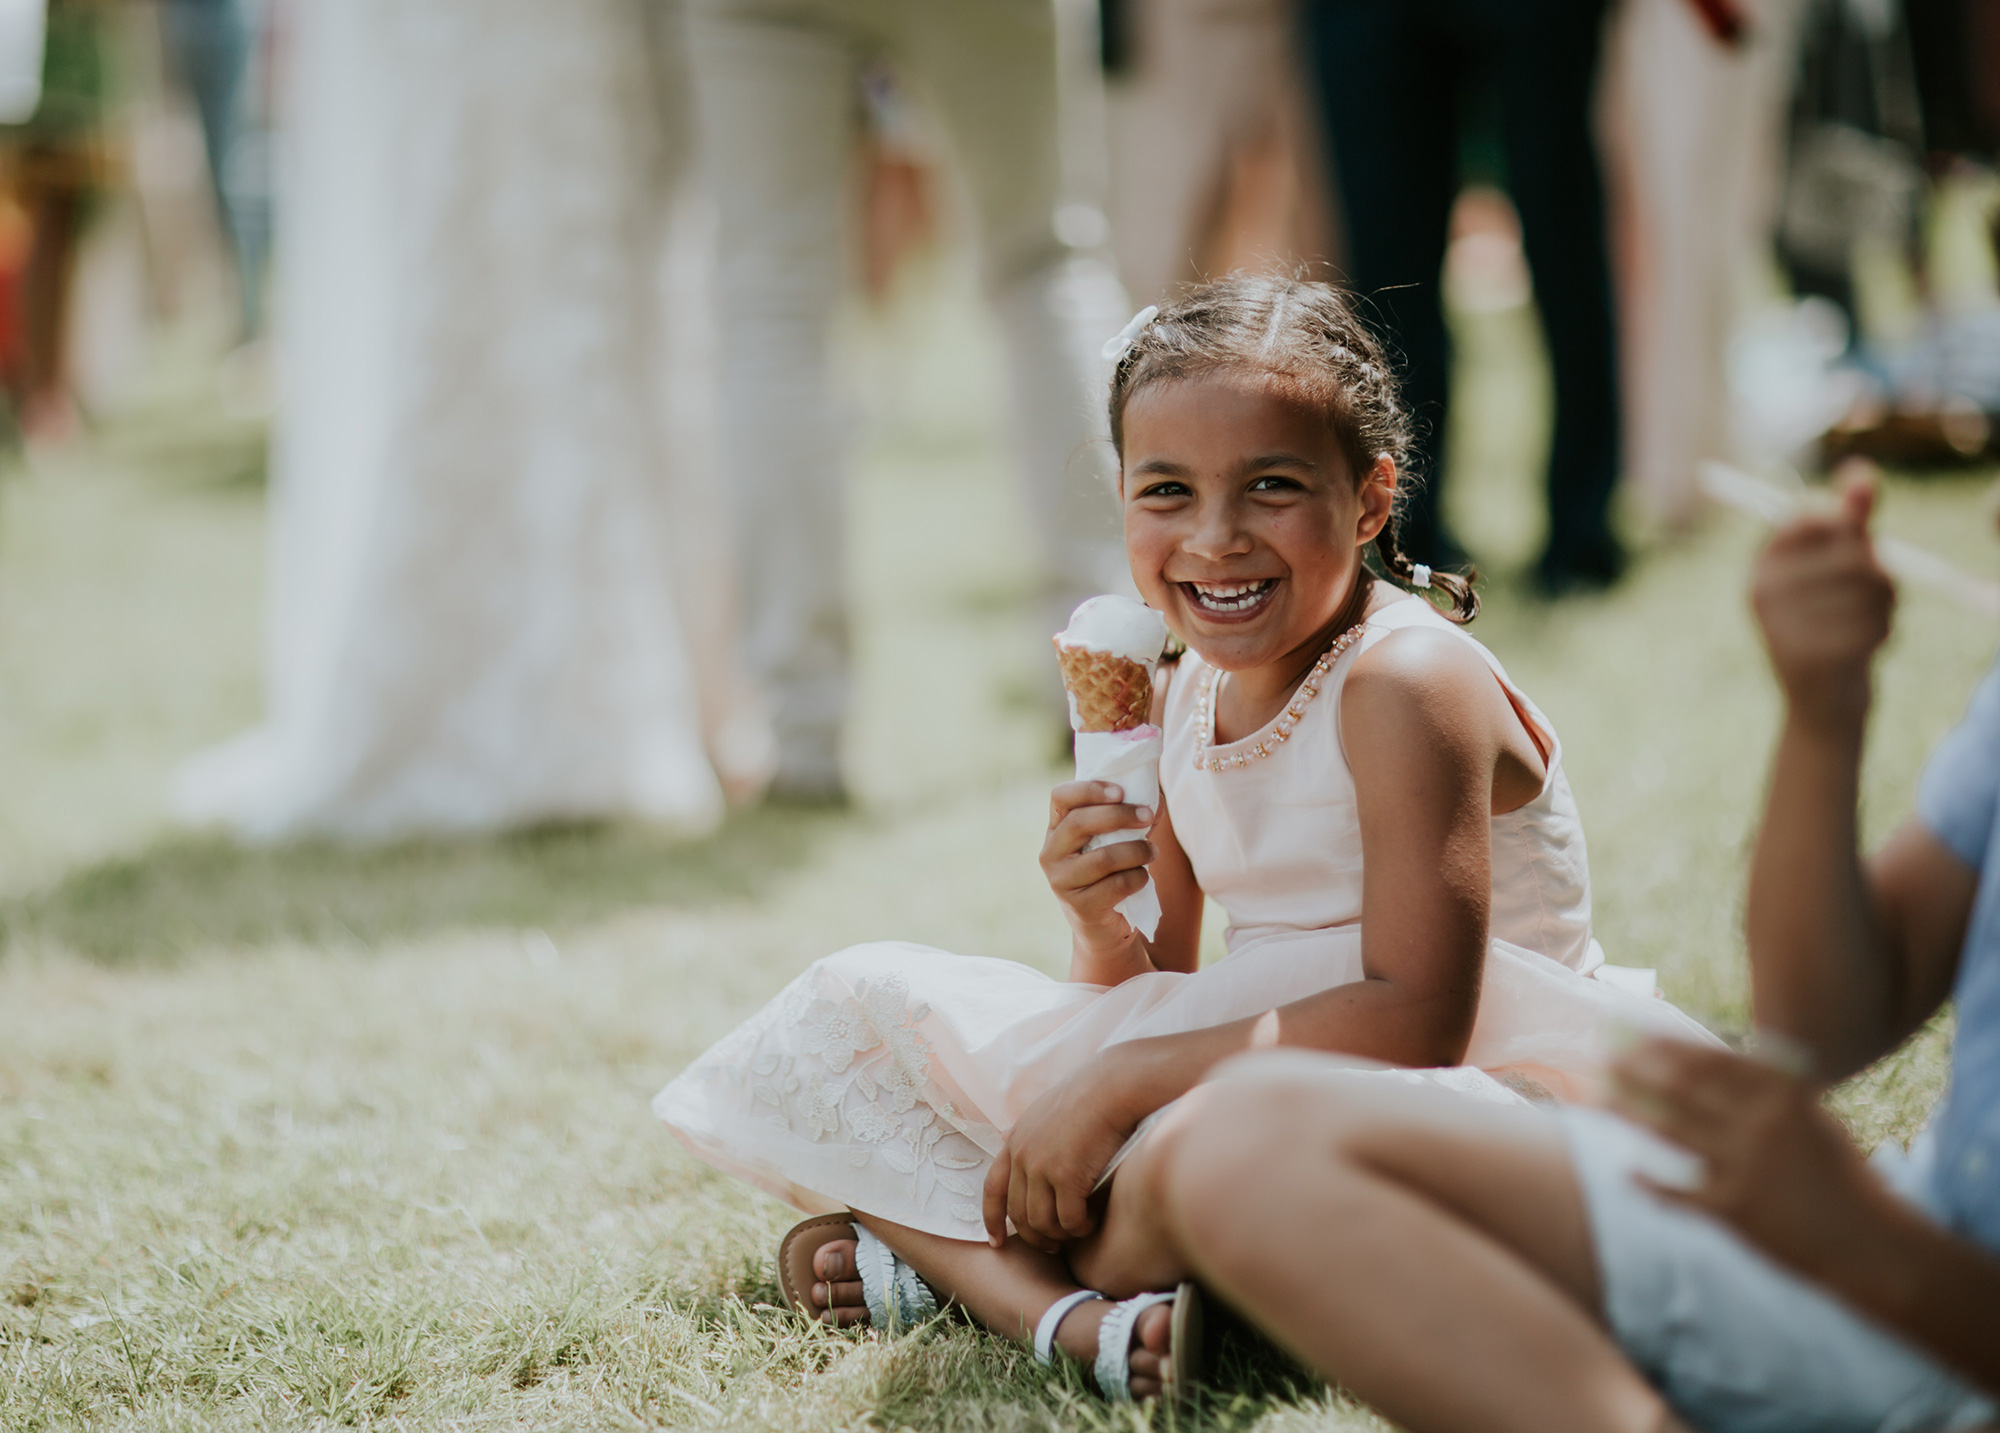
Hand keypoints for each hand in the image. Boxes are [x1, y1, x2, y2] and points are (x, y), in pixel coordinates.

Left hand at [981, 1054, 1135, 1251]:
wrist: (1112, 1086)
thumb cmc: (1087, 1095)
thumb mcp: (1043, 1109)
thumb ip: (1024, 1130)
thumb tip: (1002, 1136)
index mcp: (1015, 1141)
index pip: (992, 1189)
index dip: (991, 1219)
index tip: (996, 1243)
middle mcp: (1022, 1156)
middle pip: (1018, 1214)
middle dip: (1034, 1237)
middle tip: (1053, 1247)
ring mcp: (1042, 1167)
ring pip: (1042, 1222)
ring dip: (1059, 1235)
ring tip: (1077, 1232)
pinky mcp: (1067, 1176)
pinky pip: (1069, 1219)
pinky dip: (1079, 1228)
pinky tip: (1092, 1223)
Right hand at [1040, 780, 1155, 950]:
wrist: (1104, 928)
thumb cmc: (1111, 875)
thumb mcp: (1117, 842)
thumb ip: (1133, 819)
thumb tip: (1157, 801)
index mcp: (1056, 830)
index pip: (1060, 797)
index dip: (1089, 789)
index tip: (1120, 791)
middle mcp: (1051, 854)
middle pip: (1080, 822)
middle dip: (1120, 815)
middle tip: (1148, 816)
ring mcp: (1061, 882)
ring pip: (1103, 857)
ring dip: (1136, 851)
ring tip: (1153, 852)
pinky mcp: (1079, 907)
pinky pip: (1116, 885)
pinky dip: (1138, 878)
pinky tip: (1143, 878)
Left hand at [1607, 1037, 1887, 1282]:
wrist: (1871, 1245)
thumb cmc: (1843, 1179)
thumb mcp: (1815, 1122)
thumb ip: (1771, 1093)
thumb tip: (1717, 1064)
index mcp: (1785, 1095)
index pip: (1711, 1059)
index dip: (1666, 1045)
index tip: (1634, 1035)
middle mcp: (1762, 1124)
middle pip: (1683, 1087)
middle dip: (1637, 1070)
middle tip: (1604, 1059)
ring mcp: (1746, 1167)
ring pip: (1671, 1131)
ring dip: (1630, 1112)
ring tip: (1600, 1099)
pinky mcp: (1735, 1211)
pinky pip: (1678, 1191)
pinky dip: (1650, 1182)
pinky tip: (1629, 1172)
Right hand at [1750, 465, 1893, 732]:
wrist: (1819, 704)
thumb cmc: (1830, 625)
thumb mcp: (1833, 568)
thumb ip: (1848, 519)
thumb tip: (1861, 470)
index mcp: (1761, 568)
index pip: (1807, 514)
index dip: (1843, 522)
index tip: (1854, 544)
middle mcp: (1764, 593)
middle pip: (1849, 548)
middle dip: (1878, 566)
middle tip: (1877, 589)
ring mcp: (1786, 625)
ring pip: (1869, 582)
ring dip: (1886, 599)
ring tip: (1871, 619)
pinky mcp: (1815, 656)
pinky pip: (1873, 620)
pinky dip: (1884, 629)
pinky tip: (1867, 646)